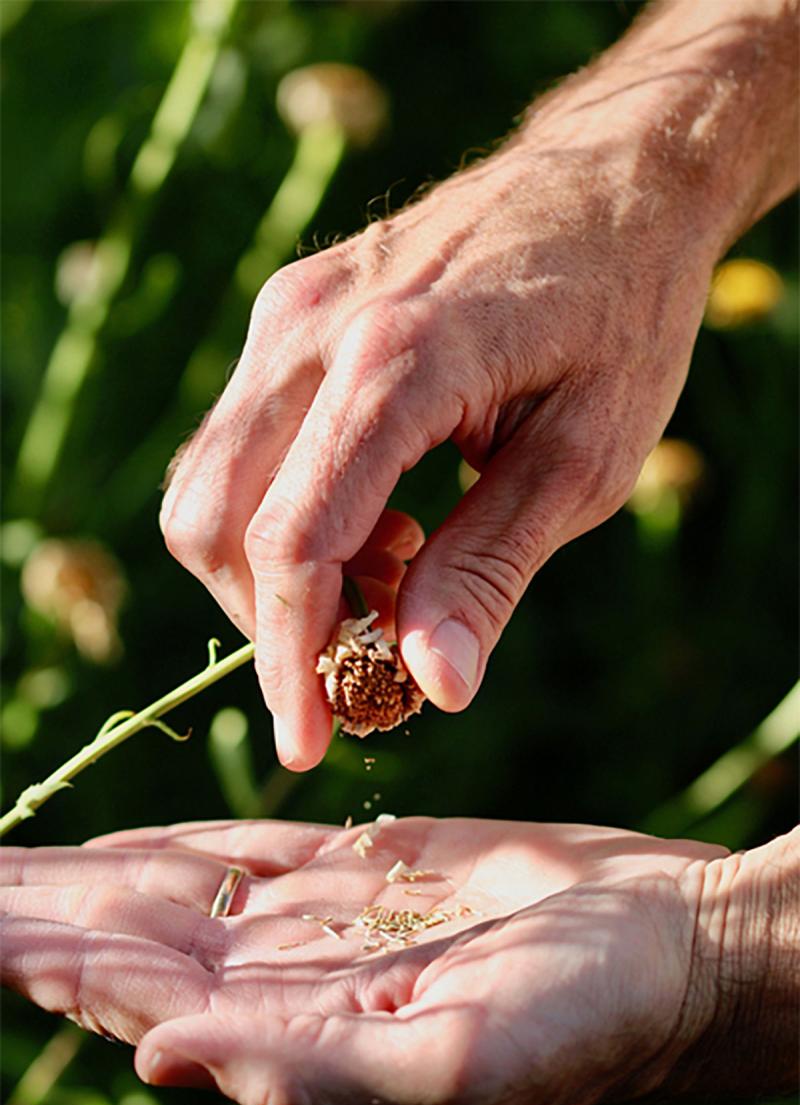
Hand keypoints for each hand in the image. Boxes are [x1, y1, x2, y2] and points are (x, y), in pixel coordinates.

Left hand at [2, 816, 734, 1104]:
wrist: (664, 947)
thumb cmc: (587, 1018)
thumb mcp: (456, 1063)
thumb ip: (309, 1069)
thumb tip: (157, 1061)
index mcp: (294, 1031)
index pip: (134, 993)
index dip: (43, 961)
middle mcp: (289, 980)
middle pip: (128, 941)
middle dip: (32, 917)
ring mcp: (320, 920)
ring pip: (169, 893)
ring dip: (78, 881)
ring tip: (2, 863)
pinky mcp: (362, 866)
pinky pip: (241, 855)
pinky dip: (167, 849)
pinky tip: (112, 849)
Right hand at [159, 0, 796, 771]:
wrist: (613, 179)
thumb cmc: (622, 315)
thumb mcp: (585, 459)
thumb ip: (494, 569)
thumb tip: (430, 684)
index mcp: (399, 361)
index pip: (295, 541)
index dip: (291, 659)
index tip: (310, 741)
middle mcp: (314, 327)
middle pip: (215, 518)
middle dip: (272, 620)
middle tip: (369, 656)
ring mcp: (290, 311)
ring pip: (212, 482)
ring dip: (277, 568)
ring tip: (394, 580)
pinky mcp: (289, 310)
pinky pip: (244, 440)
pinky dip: (286, 512)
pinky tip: (382, 521)